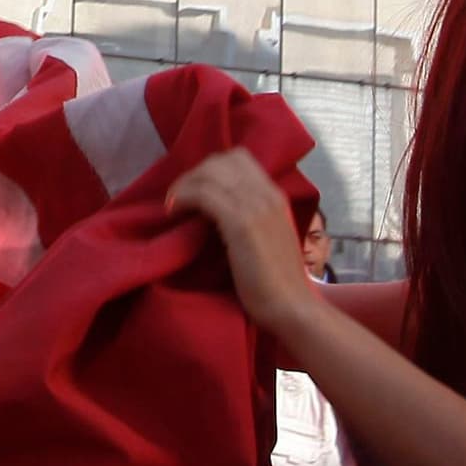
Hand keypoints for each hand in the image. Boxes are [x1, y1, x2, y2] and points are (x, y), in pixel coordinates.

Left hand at [167, 148, 315, 332]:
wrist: (292, 307)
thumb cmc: (277, 283)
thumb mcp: (266, 238)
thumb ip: (251, 218)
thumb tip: (218, 210)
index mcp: (275, 196)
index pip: (240, 158)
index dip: (211, 168)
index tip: (196, 189)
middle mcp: (267, 194)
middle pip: (222, 160)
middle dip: (195, 173)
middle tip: (181, 197)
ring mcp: (256, 207)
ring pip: (210, 173)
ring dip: (185, 184)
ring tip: (173, 205)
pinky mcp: (241, 224)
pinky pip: (204, 194)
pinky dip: (183, 197)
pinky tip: (174, 212)